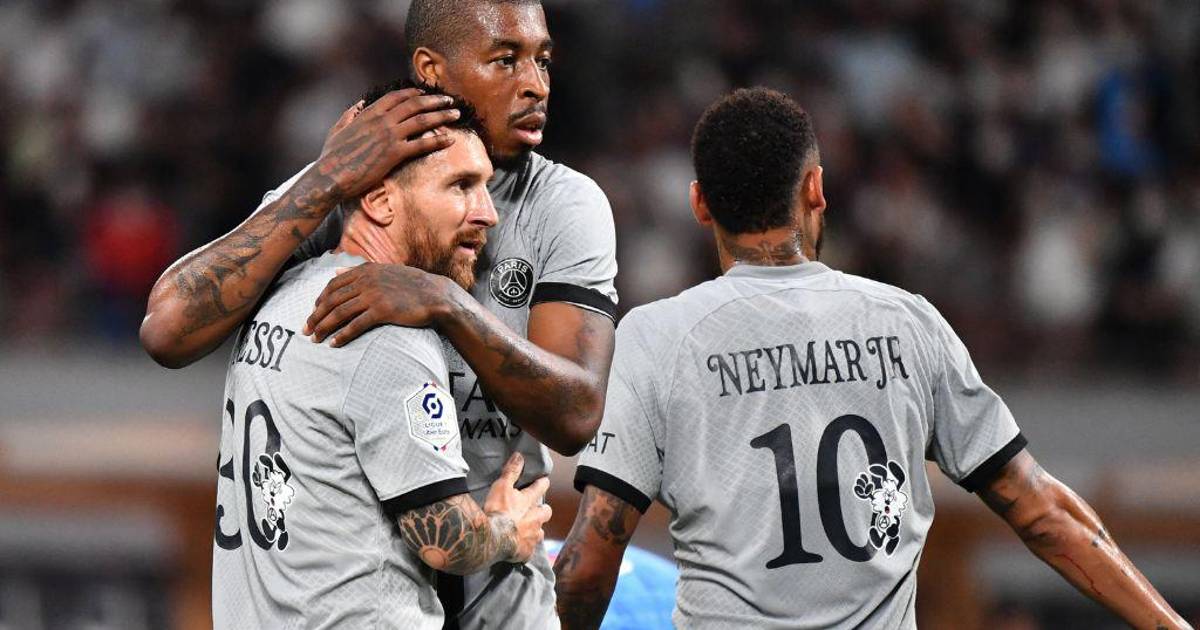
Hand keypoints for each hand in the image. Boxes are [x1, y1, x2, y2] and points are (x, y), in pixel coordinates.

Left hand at [305, 263, 458, 345]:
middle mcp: (366, 281)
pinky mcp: (382, 311)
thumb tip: (335, 272)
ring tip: (316, 339)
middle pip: (332, 300)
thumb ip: (358, 271)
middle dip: (315, 317)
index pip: (332, 286)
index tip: (312, 313)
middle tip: (306, 330)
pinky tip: (334, 344)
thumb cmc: (410, 285)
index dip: (319, 301)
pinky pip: (356, 325)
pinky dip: (342, 336)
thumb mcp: (383, 271)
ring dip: (324, 328)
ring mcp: (374, 296)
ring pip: (340, 313)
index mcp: (364, 271)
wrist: (435, 295)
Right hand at [316, 88, 460, 200]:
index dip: (413, 93)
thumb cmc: (332, 156)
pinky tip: (451, 139)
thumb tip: (359, 104)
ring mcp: (389, 136)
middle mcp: (381, 121)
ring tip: (456, 114)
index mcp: (368, 113)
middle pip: (415, 104)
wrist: (330, 176)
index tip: (425, 93)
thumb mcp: (337, 129)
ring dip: (442, 115)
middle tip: (449, 100)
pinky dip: (438, 140)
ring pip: (422, 120)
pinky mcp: (394, 154)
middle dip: (435, 100)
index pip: (396, 97)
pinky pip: (422, 144)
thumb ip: (349, 114)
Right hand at [484, 453, 551, 563]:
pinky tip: (518, 547)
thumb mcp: (501, 486)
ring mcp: (533, 536)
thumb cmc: (497, 510)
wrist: (493, 539)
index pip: (541, 487)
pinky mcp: (527, 552)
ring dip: (535, 530)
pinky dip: (525, 547)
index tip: (543, 481)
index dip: (542, 483)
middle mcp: (536, 518)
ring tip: (526, 530)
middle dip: (543, 510)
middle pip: (547, 512)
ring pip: (540, 532)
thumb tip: (520, 455)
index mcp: (530, 501)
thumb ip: (511, 471)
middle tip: (536, 509)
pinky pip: (529, 550)